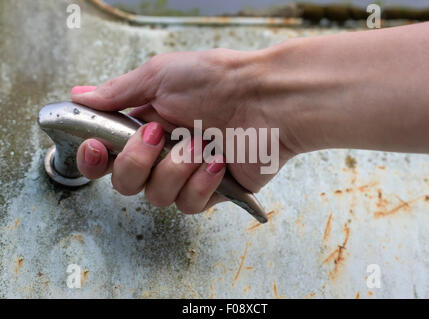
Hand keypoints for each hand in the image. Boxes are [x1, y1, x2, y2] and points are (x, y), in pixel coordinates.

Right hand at [72, 49, 298, 213]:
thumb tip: (81, 96)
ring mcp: (186, 174)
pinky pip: (189, 205)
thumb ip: (119, 91)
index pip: (107, 154)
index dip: (96, 158)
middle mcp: (163, 153)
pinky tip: (218, 162)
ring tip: (203, 143)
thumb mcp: (162, 75)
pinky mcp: (211, 192)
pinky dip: (201, 183)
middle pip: (125, 183)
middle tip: (158, 135)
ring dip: (176, 168)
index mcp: (146, 125)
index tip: (98, 148)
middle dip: (137, 162)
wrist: (268, 99)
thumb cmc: (219, 80)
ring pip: (156, 197)